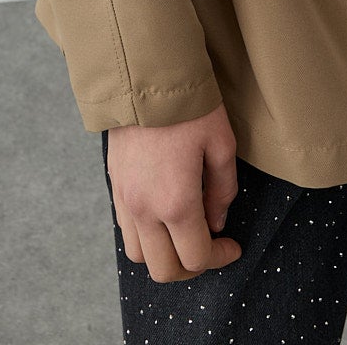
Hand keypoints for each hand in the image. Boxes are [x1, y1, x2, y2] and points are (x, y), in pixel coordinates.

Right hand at [106, 102, 241, 281]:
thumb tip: (217, 222)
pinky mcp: (114, 186)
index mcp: (176, 203)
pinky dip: (145, 236)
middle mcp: (145, 210)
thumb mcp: (221, 143)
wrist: (144, 76)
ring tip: (184, 234)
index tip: (232, 245)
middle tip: (209, 247)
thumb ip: (222, 190)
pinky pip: (125, 230)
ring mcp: (125, 200)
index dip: (219, 258)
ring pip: (140, 256)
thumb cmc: (189, 107)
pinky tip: (163, 215)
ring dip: (164, 255)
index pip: (196, 257)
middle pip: (164, 270)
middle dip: (191, 267)